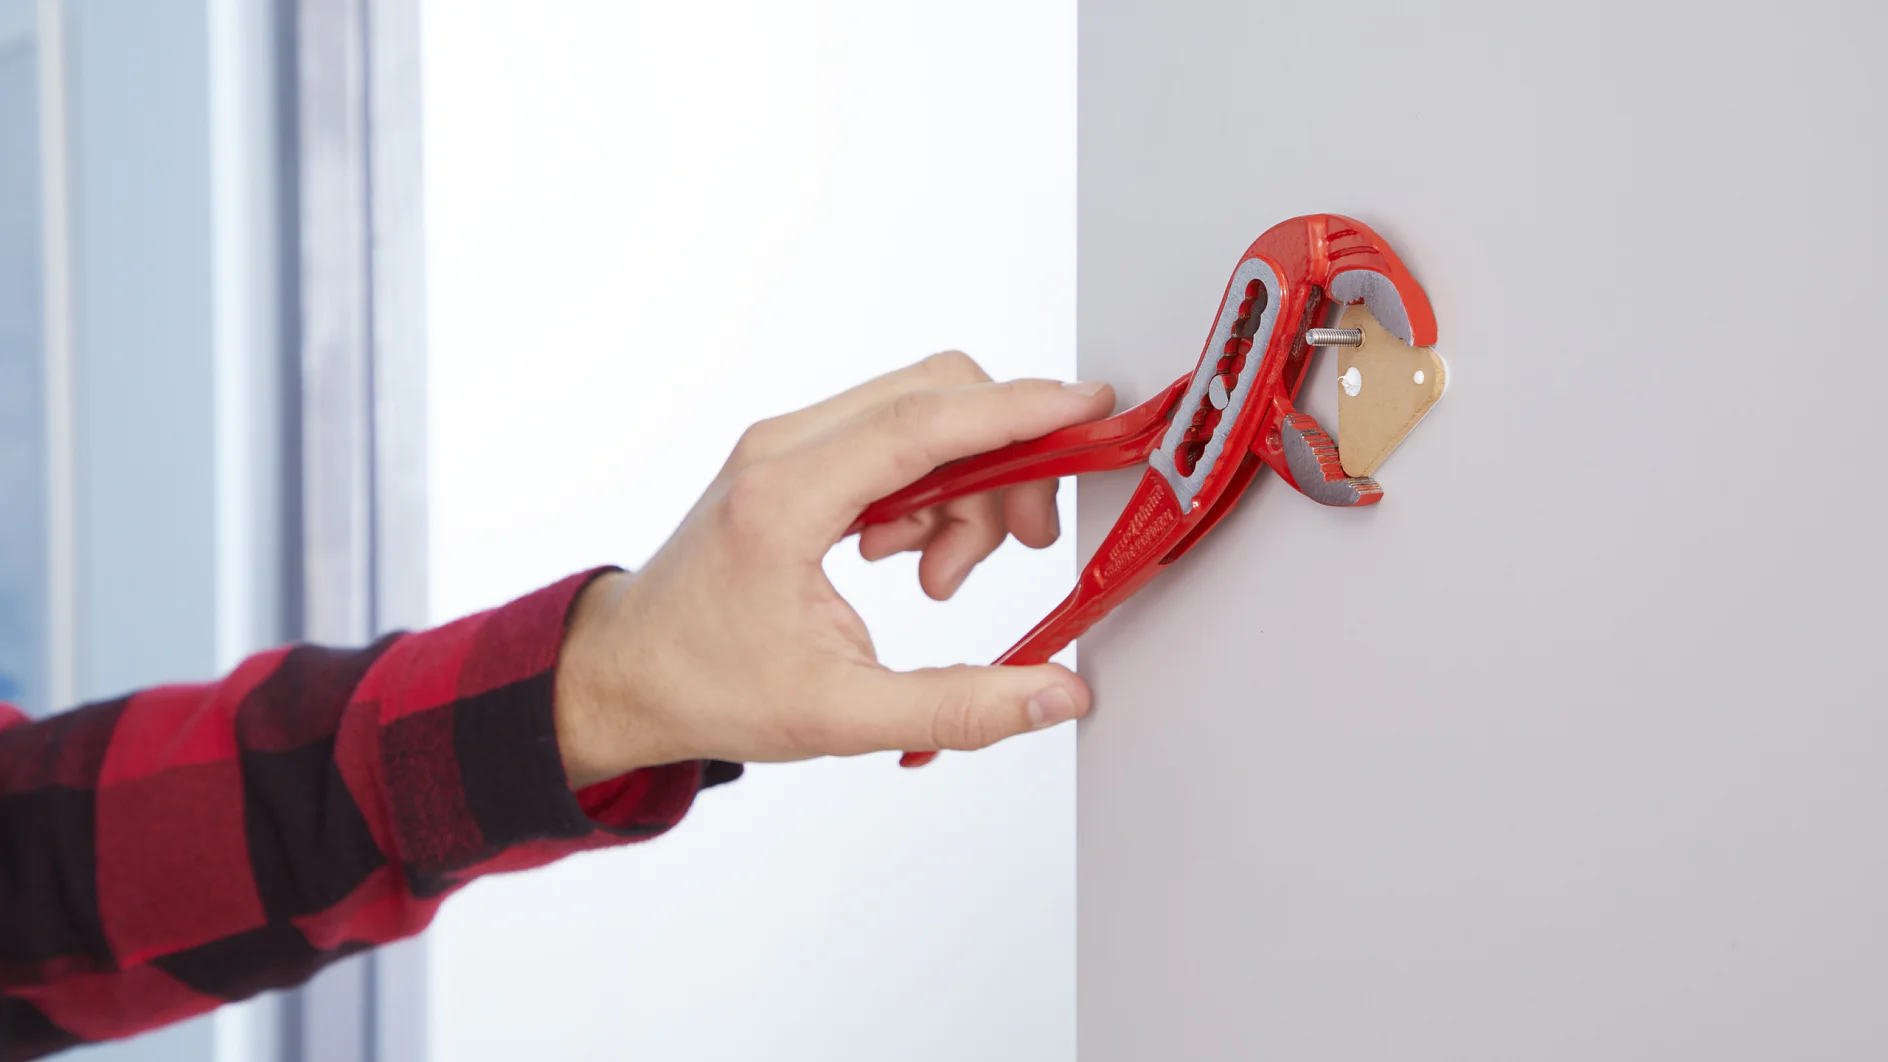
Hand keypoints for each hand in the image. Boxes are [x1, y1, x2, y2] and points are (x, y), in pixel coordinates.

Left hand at [554, 352, 1115, 786]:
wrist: (627, 674)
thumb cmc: (708, 687)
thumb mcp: (841, 716)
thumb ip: (960, 706)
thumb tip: (1057, 693)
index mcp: (786, 499)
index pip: (928, 421)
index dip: (1021, 411)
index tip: (1091, 410)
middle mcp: (784, 448)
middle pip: (937, 396)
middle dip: (1006, 461)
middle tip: (1021, 545)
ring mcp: (786, 444)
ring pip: (923, 415)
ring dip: (965, 487)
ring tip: (939, 578)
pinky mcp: (795, 455)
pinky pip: (894, 438)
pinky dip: (929, 488)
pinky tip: (905, 555)